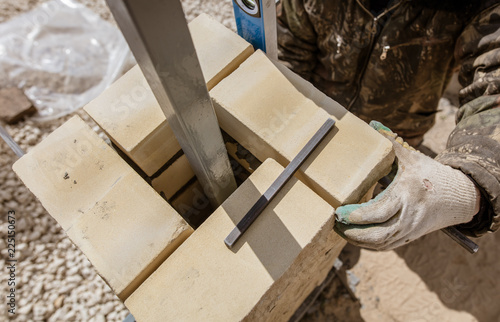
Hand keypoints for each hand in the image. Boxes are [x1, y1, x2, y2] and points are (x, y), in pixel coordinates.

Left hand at [334, 121, 480, 249]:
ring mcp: (409, 230)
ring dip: (358, 240)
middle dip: (353, 233)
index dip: (358, 215)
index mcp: (407, 194)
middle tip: (335, 223)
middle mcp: (408, 216)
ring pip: (380, 243)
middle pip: (378, 234)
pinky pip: (386, 246)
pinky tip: (355, 237)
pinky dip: (369, 244)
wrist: (460, 198)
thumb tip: (372, 125)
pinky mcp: (409, 237)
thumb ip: (391, 142)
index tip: (340, 212)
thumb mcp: (412, 157)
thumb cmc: (432, 175)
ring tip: (340, 230)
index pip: (379, 211)